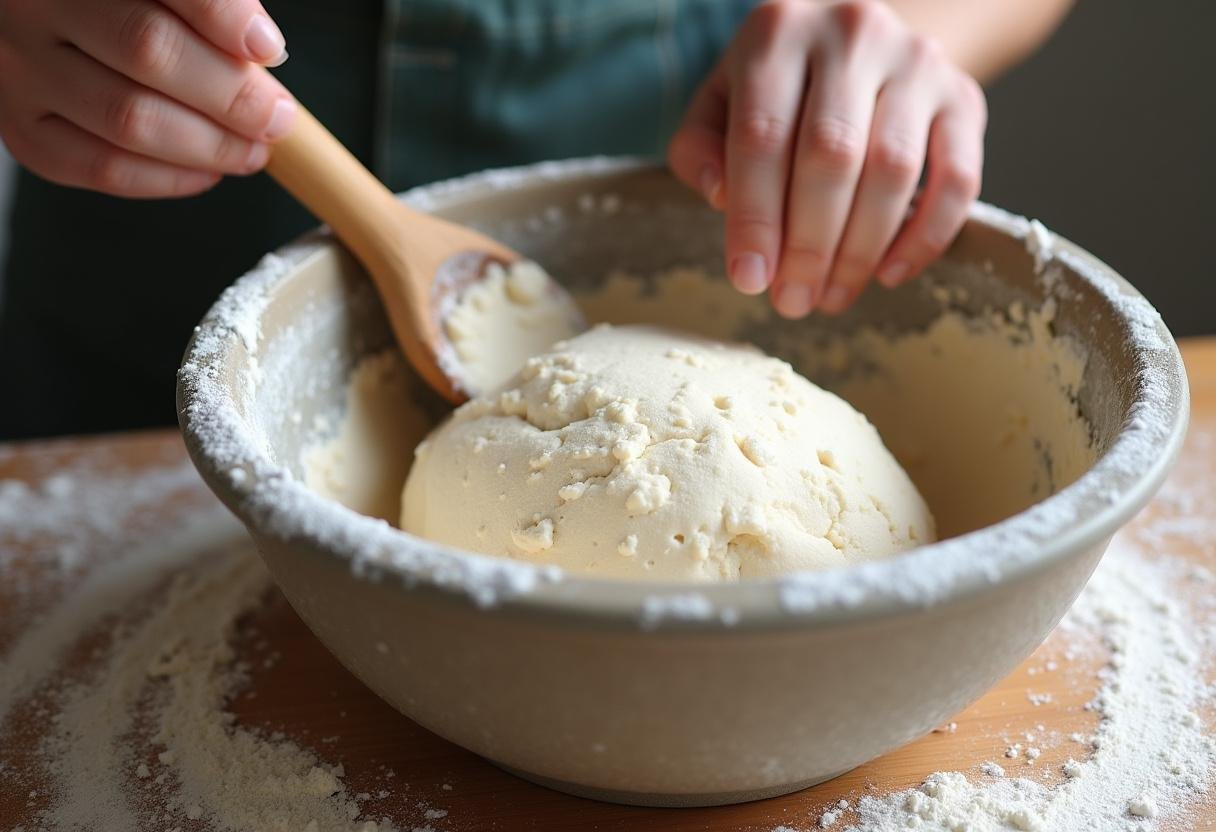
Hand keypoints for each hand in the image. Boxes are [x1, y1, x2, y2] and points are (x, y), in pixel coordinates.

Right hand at [0, 0, 295, 197]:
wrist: (51, 18)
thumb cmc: (121, 4)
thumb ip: (209, 1)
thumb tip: (260, 48)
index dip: (225, 19)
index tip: (269, 50)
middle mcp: (32, 8)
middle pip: (148, 52)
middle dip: (230, 95)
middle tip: (275, 116)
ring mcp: (20, 71)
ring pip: (128, 120)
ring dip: (209, 145)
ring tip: (252, 149)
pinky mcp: (21, 126)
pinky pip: (100, 167)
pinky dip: (167, 178)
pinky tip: (207, 170)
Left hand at [668, 0, 986, 316]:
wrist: (857, 48)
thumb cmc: (776, 92)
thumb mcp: (717, 106)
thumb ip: (701, 151)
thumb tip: (723, 199)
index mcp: (778, 33)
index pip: (762, 135)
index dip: (755, 217)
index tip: (749, 279)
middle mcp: (853, 35)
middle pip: (831, 155)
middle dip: (809, 244)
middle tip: (792, 301)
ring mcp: (917, 62)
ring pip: (893, 170)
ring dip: (859, 251)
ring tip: (830, 297)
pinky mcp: (965, 97)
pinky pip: (958, 178)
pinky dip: (925, 236)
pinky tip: (888, 274)